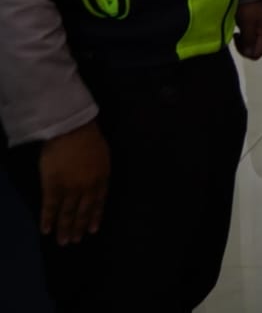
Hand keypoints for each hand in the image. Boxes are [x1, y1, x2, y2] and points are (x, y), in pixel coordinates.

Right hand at [37, 121, 109, 244]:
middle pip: (83, 211)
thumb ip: (100, 171)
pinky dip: (47, 219)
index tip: (92, 230)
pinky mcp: (53, 186)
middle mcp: (88, 187)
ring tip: (63, 242)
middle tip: (75, 241)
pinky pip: (50, 207)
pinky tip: (45, 230)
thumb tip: (97, 182)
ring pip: (68, 213)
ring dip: (65, 228)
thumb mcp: (103, 156)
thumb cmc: (89, 139)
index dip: (95, 216)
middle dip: (79, 227)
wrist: (73, 131)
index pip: (99, 202)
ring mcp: (70, 188)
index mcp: (102, 178)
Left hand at [233, 0, 261, 59]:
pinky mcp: (261, 28)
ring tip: (238, 32)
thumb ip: (249, 41)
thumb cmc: (248, 9)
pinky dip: (246, 38)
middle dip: (245, 48)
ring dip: (245, 42)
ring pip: (254, 46)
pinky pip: (254, 39)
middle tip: (237, 37)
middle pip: (257, 51)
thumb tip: (249, 53)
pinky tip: (241, 30)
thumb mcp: (248, 25)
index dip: (245, 51)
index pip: (257, 54)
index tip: (237, 39)